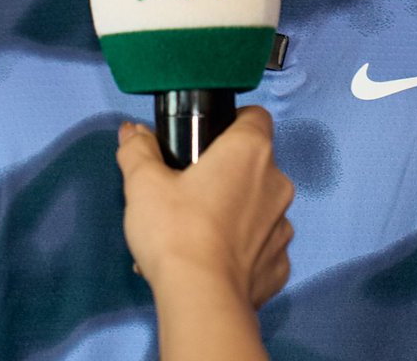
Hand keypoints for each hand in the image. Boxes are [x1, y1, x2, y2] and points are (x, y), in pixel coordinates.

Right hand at [117, 106, 293, 309]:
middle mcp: (277, 181)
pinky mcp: (279, 263)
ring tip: (198, 231)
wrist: (201, 299)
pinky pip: (263, 246)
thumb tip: (133, 133)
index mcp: (250, 150)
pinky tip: (216, 260)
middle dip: (228, 172)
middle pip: (255, 163)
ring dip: (237, 212)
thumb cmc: (177, 232)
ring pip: (261, 205)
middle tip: (191, 190)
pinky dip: (244, 250)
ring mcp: (283, 224)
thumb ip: (139, 151)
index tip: (207, 140)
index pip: (255, 116)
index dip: (232, 122)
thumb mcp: (144, 184)